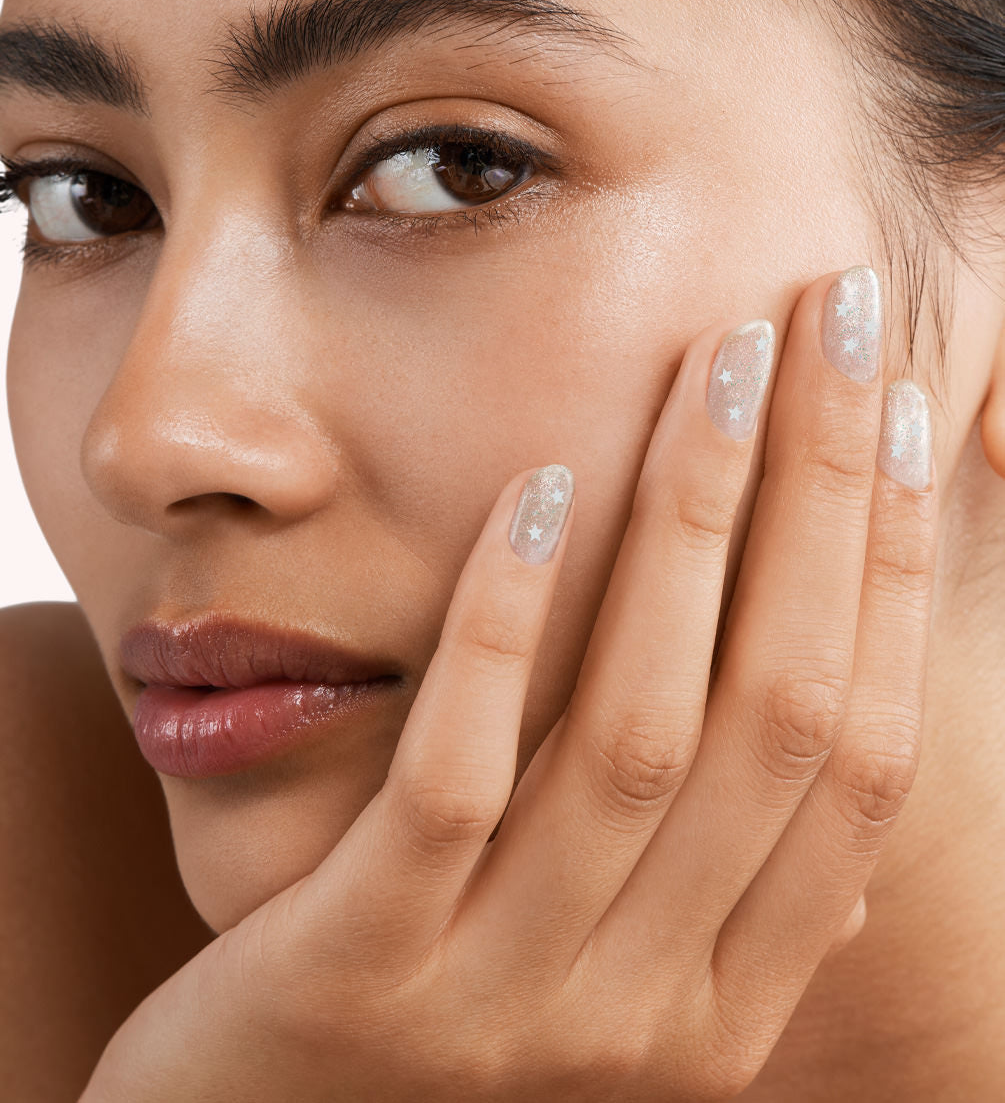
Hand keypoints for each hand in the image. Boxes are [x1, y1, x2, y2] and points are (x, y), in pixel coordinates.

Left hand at [81, 268, 937, 1101]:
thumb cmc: (440, 1016)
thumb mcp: (599, 949)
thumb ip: (709, 868)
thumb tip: (839, 746)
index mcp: (731, 995)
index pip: (857, 757)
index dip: (894, 572)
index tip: (898, 414)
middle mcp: (650, 1005)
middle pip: (774, 715)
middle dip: (822, 499)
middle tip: (831, 321)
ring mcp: (507, 995)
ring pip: (636, 731)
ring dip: (692, 529)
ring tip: (716, 368)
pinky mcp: (361, 968)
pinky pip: (457, 778)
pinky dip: (506, 626)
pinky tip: (540, 489)